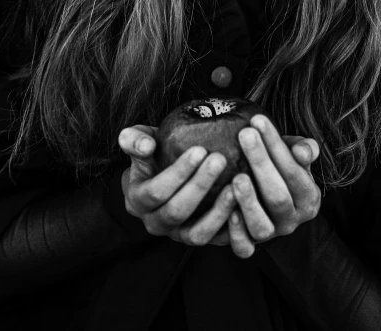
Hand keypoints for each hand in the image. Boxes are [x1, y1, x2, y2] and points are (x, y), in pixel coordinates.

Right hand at [117, 125, 235, 246]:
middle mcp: (156, 223)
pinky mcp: (202, 239)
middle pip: (177, 211)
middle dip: (200, 185)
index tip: (200, 149)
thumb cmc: (154, 153)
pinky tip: (245, 205)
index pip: (156, 192)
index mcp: (138, 201)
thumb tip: (146, 145)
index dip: (178, 173)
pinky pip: (218, 241)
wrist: (163, 174)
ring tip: (235, 185)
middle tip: (220, 159)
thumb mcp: (139, 141)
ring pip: (197, 234)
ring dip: (218, 211)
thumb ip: (134, 139)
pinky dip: (232, 228)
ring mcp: (178, 235)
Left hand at [228, 116, 321, 258]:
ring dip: (248, 201)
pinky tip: (228, 211)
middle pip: (278, 195)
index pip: (294, 171)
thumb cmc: (280, 168)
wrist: (269, 197)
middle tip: (245, 134)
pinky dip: (236, 233)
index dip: (276, 146)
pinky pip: (243, 248)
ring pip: (262, 226)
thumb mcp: (296, 155)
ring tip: (236, 176)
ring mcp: (271, 234)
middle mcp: (292, 220)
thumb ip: (304, 149)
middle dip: (261, 162)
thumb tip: (302, 151)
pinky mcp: (250, 246)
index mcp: (308, 197)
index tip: (257, 120)